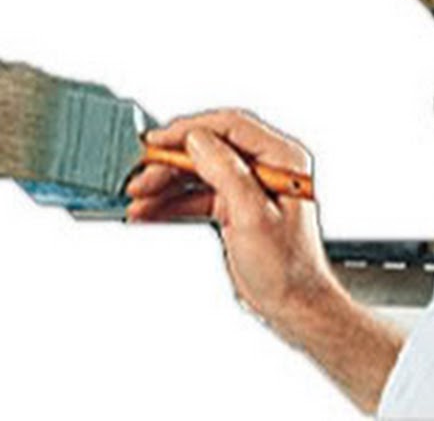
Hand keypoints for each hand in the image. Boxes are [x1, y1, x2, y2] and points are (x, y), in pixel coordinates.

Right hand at [125, 110, 341, 343]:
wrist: (295, 306)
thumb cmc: (288, 267)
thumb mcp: (253, 216)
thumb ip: (226, 173)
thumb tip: (198, 139)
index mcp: (282, 158)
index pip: (231, 127)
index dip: (191, 130)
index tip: (158, 140)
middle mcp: (268, 166)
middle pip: (211, 148)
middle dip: (172, 162)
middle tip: (140, 177)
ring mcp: (252, 186)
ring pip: (201, 172)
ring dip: (167, 184)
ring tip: (138, 198)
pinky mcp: (238, 206)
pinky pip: (200, 195)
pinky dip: (175, 203)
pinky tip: (151, 211)